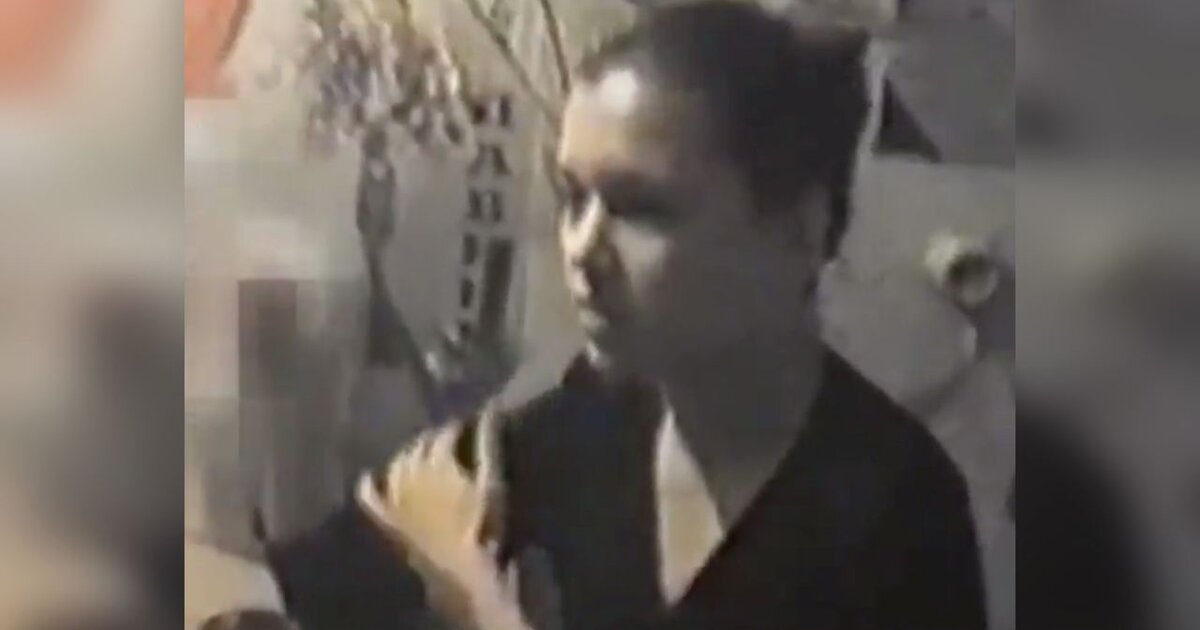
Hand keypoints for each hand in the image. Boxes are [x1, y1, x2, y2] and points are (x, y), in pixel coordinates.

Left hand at [356, 424, 530, 629]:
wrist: (458, 569)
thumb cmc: (481, 525)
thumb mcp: (492, 482)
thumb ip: (488, 444)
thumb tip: (488, 409)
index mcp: (437, 460)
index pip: (443, 433)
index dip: (454, 427)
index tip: (463, 426)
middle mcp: (409, 471)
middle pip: (418, 445)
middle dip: (431, 439)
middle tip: (445, 441)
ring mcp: (394, 496)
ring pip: (396, 465)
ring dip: (407, 455)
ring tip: (420, 455)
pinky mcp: (386, 519)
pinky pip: (369, 496)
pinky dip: (368, 484)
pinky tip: (369, 476)